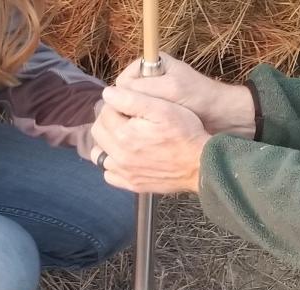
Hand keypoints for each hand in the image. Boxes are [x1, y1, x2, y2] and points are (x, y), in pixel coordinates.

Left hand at [91, 86, 210, 193]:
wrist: (201, 165)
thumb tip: (108, 94)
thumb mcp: (162, 108)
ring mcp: (124, 173)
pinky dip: (113, 164)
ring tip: (125, 136)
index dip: (117, 103)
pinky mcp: (132, 184)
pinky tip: (127, 157)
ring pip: (99, 154)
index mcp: (123, 134)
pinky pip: (110, 175)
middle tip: (128, 117)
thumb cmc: (185, 133)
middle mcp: (119, 156)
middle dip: (109, 121)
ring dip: (107, 143)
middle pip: (99, 132)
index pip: (105, 111)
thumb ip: (132, 99)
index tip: (131, 104)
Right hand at [116, 53, 255, 137]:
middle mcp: (147, 82)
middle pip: (122, 100)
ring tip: (142, 136)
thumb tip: (112, 94)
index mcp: (150, 66)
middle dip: (128, 113)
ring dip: (133, 125)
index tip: (134, 112)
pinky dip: (139, 133)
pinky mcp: (154, 118)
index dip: (123, 98)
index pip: (121, 83)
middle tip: (137, 127)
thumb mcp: (172, 89)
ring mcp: (150, 101)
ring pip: (128, 114)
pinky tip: (145, 142)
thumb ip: (143, 89)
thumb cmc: (200, 99)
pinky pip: (137, 125)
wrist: (224, 118)